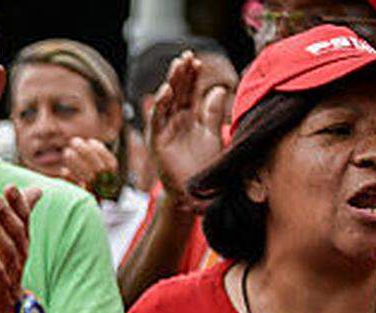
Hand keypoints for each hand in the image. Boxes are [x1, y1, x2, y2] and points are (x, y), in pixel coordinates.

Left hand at [0, 184, 42, 312]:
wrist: (5, 300)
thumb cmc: (8, 263)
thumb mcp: (16, 237)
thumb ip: (25, 212)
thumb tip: (38, 189)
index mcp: (23, 240)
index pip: (24, 218)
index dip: (19, 203)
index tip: (10, 187)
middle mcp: (20, 253)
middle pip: (16, 232)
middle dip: (7, 215)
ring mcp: (11, 270)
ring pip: (7, 250)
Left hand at [56, 137, 119, 198]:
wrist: (82, 218)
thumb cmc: (87, 190)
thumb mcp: (94, 176)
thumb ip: (92, 162)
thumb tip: (86, 143)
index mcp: (112, 182)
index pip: (111, 164)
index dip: (101, 151)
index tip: (90, 141)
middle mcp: (107, 190)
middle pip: (99, 169)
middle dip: (86, 152)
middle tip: (74, 141)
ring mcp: (95, 197)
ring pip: (89, 178)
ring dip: (77, 162)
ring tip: (67, 152)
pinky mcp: (82, 204)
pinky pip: (76, 190)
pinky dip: (71, 179)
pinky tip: (64, 171)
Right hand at [147, 51, 226, 198]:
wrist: (197, 192)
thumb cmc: (204, 165)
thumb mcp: (212, 134)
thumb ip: (212, 112)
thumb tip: (218, 89)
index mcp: (189, 118)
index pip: (189, 92)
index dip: (192, 77)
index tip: (197, 60)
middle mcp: (175, 122)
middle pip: (178, 93)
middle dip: (181, 74)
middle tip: (186, 56)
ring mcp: (165, 131)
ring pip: (166, 102)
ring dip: (170, 84)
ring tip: (176, 67)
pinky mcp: (158, 143)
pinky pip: (157, 121)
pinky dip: (160, 106)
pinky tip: (166, 91)